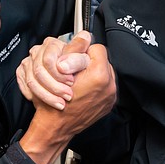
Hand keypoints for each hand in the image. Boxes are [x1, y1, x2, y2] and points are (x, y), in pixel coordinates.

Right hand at [20, 43, 116, 163]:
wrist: (56, 127)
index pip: (97, 49)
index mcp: (99, 74)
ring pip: (104, 73)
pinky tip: (83, 91)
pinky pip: (105, 87)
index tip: (74, 59)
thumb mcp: (59, 69)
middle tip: (75, 72)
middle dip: (89, 63)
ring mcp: (110, 97)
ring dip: (93, 74)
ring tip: (79, 82)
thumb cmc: (54, 101)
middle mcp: (109, 86)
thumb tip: (83, 36)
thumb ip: (74, 50)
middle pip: (102, 61)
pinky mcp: (108, 104)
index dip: (83, 52)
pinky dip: (95, 86)